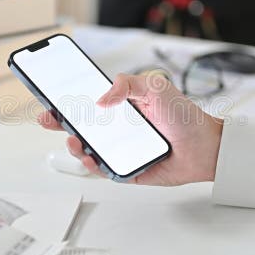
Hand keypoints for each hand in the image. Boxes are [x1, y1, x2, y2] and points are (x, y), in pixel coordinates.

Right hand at [38, 73, 223, 185]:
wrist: (206, 146)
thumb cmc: (184, 116)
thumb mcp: (155, 87)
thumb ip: (127, 84)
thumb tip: (101, 98)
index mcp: (122, 108)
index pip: (87, 104)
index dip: (68, 103)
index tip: (52, 99)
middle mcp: (118, 129)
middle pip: (81, 127)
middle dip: (60, 123)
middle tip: (48, 119)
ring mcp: (121, 150)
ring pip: (88, 150)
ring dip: (75, 146)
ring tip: (73, 140)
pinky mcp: (128, 169)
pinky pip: (105, 170)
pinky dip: (93, 165)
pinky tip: (90, 157)